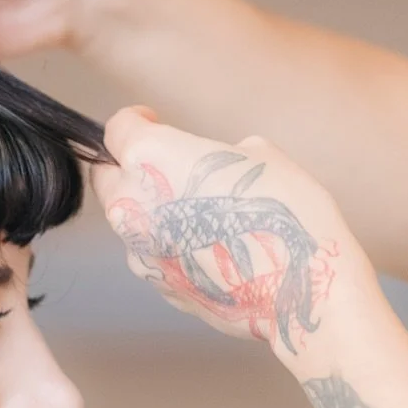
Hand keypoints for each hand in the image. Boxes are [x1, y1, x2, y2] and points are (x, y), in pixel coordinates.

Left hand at [91, 107, 378, 366]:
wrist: (299, 287)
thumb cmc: (285, 211)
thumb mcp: (260, 154)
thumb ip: (216, 153)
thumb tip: (212, 165)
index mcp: (150, 158)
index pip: (118, 129)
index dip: (137, 121)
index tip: (153, 121)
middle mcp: (132, 205)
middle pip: (108, 177)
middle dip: (129, 168)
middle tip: (167, 166)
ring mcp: (140, 251)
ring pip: (129, 221)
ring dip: (150, 210)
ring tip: (197, 211)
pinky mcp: (157, 284)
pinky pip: (152, 254)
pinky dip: (169, 245)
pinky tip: (208, 246)